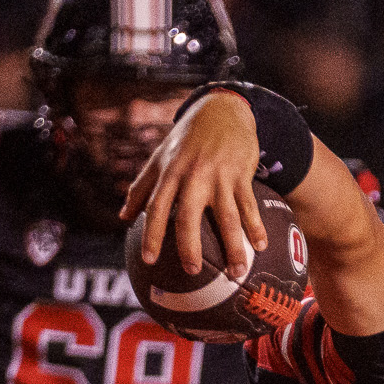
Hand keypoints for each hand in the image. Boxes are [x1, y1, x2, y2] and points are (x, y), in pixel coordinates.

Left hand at [122, 90, 264, 278]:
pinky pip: (249, 207)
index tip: (148, 260)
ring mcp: (219, 176)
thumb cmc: (187, 139)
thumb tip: (123, 217)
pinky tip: (260, 248)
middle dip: (189, 246)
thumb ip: (141, 187)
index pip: (155, 207)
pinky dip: (255, 228)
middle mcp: (192, 175)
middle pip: (188, 217)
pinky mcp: (241, 174)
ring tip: (236, 273)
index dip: (150, 234)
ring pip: (226, 217)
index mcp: (170, 173)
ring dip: (233, 247)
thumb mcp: (160, 158)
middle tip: (193, 271)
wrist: (221, 111)